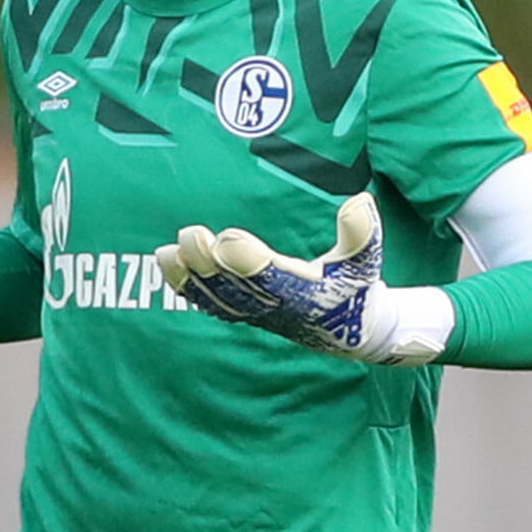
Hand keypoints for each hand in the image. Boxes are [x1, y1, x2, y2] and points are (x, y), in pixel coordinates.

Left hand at [156, 193, 448, 364]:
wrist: (348, 331)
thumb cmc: (355, 287)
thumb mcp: (365, 260)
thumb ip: (361, 233)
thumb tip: (359, 200)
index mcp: (302, 293)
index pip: (268, 278)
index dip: (246, 260)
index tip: (227, 238)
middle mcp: (274, 306)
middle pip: (234, 287)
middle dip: (209, 264)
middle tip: (189, 234)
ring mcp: (255, 312)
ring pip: (217, 298)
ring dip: (190, 277)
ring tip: (167, 252)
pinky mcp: (244, 313)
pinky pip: (211, 303)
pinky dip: (188, 287)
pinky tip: (168, 263)